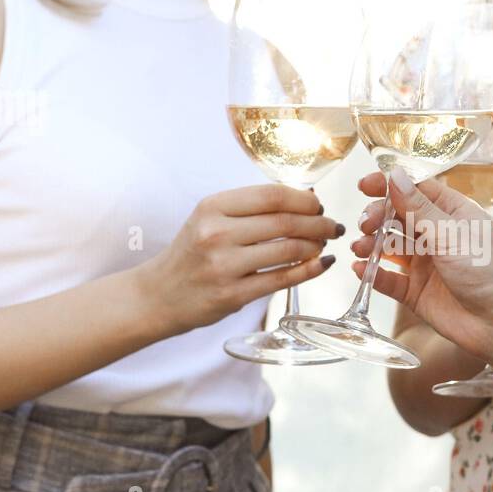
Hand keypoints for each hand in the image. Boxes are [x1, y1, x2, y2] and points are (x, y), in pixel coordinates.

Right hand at [138, 185, 343, 335]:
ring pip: (288, 250)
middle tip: (332, 226)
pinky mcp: (232, 295)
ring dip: (316, 246)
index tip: (318, 205)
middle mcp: (216, 233)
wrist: (159, 294)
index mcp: (212, 207)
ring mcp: (224, 266)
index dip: (304, 199)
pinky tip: (322, 264)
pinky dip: (309, 270)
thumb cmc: (193, 253)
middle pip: (285, 222)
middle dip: (319, 222)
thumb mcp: (211, 219)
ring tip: (325, 244)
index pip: (272, 195)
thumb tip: (306, 198)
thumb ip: (251, 209)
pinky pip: (282, 279)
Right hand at [349, 169, 492, 353]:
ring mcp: (425, 264)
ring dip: (370, 244)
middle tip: (366, 223)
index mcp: (452, 214)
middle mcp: (437, 236)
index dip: (390, 185)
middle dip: (378, 216)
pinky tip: (360, 269)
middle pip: (398, 217)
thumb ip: (419, 207)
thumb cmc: (487, 272)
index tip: (365, 184)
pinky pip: (388, 279)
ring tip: (360, 248)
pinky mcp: (416, 291)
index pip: (416, 190)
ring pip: (389, 247)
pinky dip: (372, 273)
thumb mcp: (451, 233)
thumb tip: (395, 175)